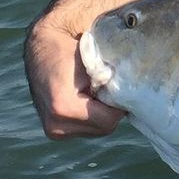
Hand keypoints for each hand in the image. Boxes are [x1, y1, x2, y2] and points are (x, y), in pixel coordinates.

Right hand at [24, 18, 126, 138]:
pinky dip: (91, 116)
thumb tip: (136, 93)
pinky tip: (86, 99)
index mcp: (64, 107)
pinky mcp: (54, 131)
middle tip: (108, 88)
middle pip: (103, 128)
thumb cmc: (69, 48)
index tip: (121, 88)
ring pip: (95, 130)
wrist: (42, 47)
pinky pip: (85, 128)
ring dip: (101, 114)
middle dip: (111, 110)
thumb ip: (111, 80)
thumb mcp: (94, 61)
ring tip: (94, 91)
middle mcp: (56, 125)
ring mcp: (54, 130)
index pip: (109, 120)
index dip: (119, 104)